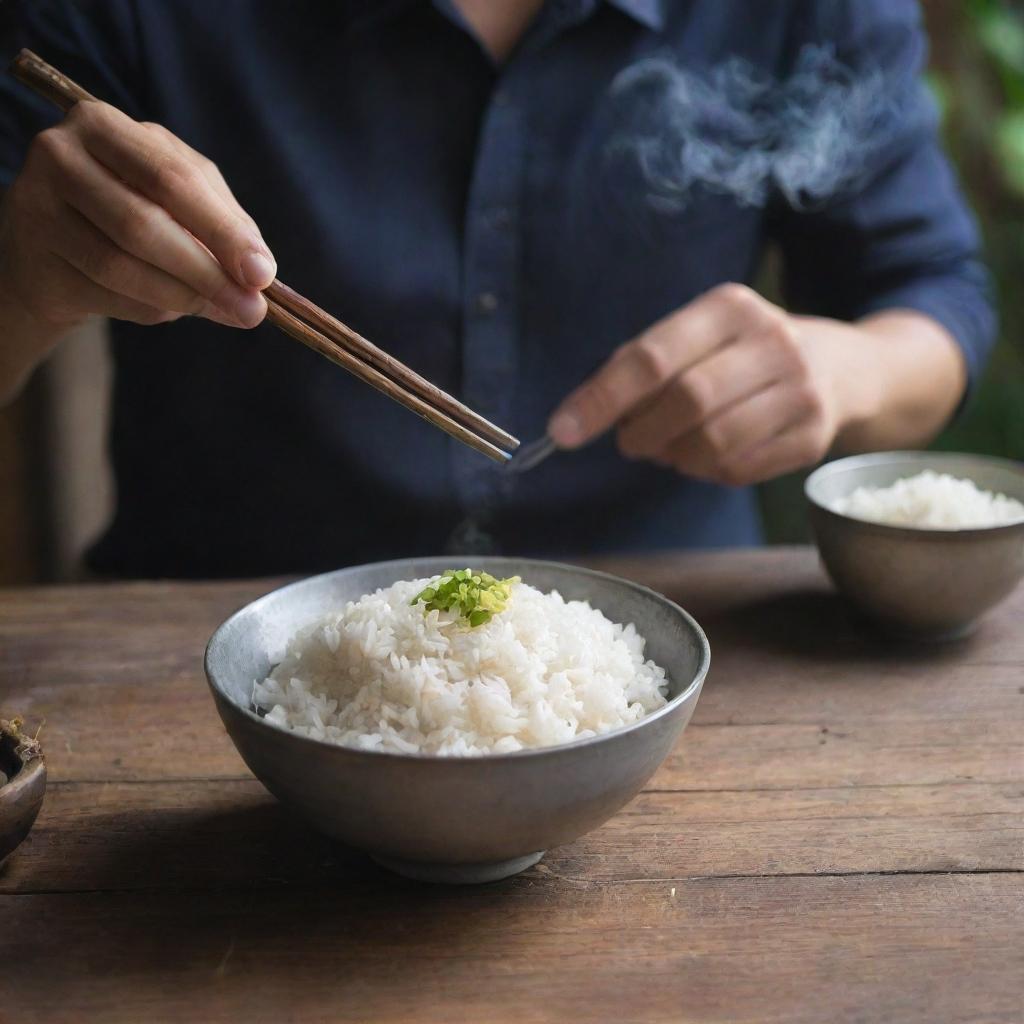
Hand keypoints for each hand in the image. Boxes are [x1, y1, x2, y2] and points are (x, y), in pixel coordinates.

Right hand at [0, 99, 274, 333]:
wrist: (55, 250)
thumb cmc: (132, 217)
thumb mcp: (180, 208)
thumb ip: (222, 233)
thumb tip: (260, 278)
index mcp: (107, 126)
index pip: (174, 179)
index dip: (224, 230)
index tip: (262, 274)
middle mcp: (62, 154)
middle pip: (143, 222)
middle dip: (207, 272)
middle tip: (250, 310)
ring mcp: (37, 204)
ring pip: (120, 265)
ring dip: (181, 297)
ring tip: (217, 309)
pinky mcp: (32, 255)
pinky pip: (103, 293)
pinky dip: (148, 309)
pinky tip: (165, 307)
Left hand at [547, 284, 847, 486]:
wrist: (846, 368)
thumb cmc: (746, 351)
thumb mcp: (703, 334)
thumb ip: (646, 364)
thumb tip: (583, 415)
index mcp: (730, 308)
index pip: (652, 357)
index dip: (602, 398)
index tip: (563, 431)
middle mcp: (771, 342)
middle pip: (685, 402)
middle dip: (641, 433)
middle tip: (630, 442)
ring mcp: (799, 391)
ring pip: (711, 443)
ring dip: (673, 457)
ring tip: (671, 447)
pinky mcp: (811, 437)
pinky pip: (736, 470)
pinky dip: (706, 471)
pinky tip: (708, 455)